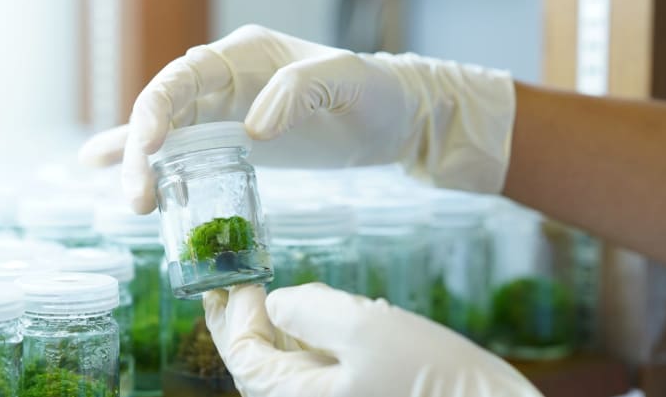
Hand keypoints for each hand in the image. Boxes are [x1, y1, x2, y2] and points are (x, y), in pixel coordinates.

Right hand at [79, 24, 514, 212]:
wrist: (392, 119)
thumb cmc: (374, 94)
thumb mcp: (347, 81)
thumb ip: (300, 91)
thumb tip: (252, 127)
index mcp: (244, 57)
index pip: (184, 78)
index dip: (157, 110)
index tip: (149, 150)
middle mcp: (224, 80)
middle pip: (164, 108)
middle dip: (142, 150)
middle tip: (141, 199)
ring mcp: (223, 110)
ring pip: (164, 130)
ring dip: (138, 161)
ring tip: (133, 200)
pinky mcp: (229, 139)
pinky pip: (179, 146)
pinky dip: (141, 155)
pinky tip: (104, 166)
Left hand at [203, 283, 541, 396]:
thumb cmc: (432, 376)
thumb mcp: (364, 328)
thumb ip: (310, 311)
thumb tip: (278, 303)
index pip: (247, 358)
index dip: (236, 316)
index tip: (241, 280)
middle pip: (261, 365)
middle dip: (245, 322)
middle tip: (233, 286)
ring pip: (290, 364)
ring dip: (278, 327)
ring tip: (274, 292)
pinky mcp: (361, 393)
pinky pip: (321, 367)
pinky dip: (312, 336)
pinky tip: (322, 311)